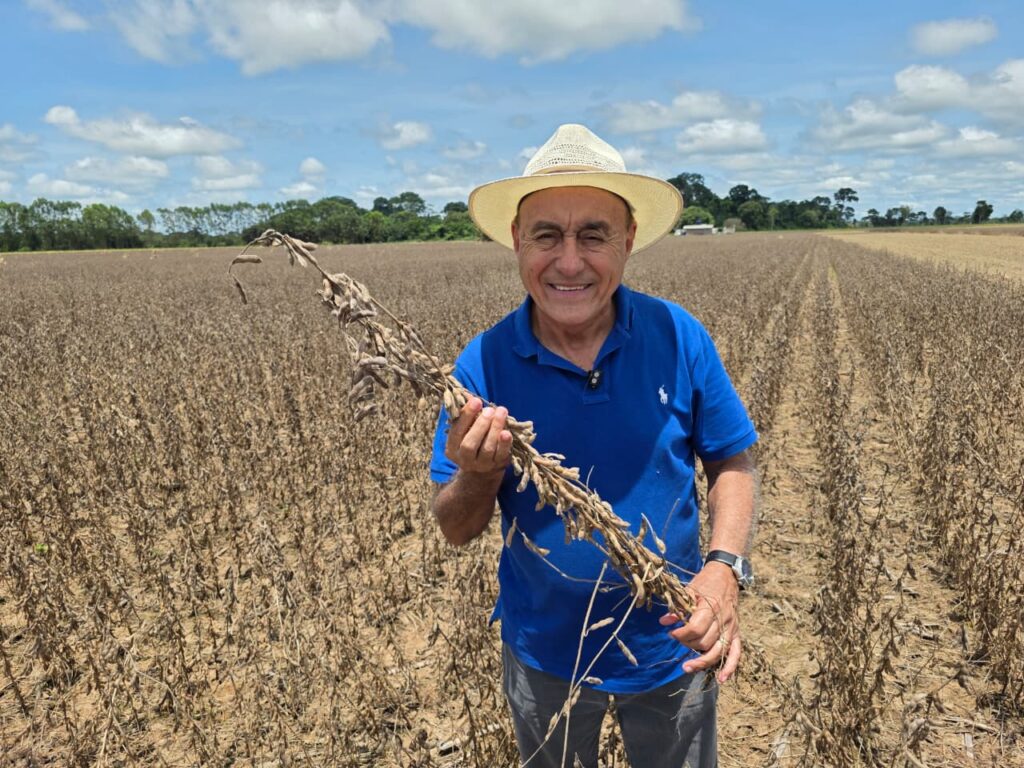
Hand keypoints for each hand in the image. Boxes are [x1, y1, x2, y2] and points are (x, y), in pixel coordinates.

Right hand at [444, 397, 512, 476]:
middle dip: (480, 424)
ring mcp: (481, 465)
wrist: (483, 468)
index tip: (476, 401)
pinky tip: (507, 432)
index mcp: (452, 448)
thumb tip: (469, 396)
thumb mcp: (466, 430)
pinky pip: (501, 455)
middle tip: (489, 410)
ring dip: (494, 429)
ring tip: (501, 413)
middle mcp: (464, 459)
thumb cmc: (473, 440)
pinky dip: (505, 444)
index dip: (466, 416)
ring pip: (487, 449)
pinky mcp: (497, 466)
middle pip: (469, 444)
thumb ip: (467, 416)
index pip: (456, 432)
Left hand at [659, 561, 740, 682]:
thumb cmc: (706, 582)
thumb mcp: (689, 589)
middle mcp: (723, 619)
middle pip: (705, 642)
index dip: (681, 634)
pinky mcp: (737, 632)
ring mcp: (731, 628)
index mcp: (710, 607)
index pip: (695, 629)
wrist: (726, 576)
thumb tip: (664, 621)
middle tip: (678, 639)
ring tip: (687, 668)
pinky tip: (722, 679)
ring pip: (718, 651)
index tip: (671, 633)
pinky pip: (736, 653)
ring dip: (703, 662)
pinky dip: (730, 667)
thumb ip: (677, 606)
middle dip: (688, 644)